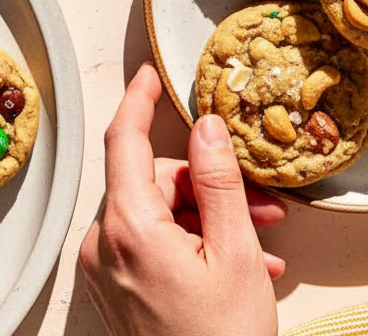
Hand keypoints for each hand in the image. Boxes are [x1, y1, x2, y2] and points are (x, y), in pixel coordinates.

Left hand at [80, 63, 286, 335]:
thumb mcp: (234, 252)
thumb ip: (219, 180)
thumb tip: (207, 128)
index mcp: (127, 228)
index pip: (124, 140)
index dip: (140, 100)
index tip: (152, 75)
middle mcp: (104, 247)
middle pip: (154, 183)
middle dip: (210, 186)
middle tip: (263, 207)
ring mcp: (107, 273)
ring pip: (159, 215)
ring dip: (211, 220)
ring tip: (259, 246)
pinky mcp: (117, 292)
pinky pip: (152, 246)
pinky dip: (194, 245)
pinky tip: (238, 267)